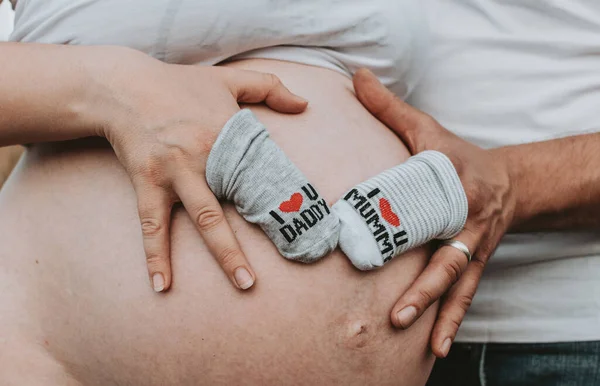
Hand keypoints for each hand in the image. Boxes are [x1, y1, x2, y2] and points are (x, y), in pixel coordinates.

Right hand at [88, 47, 307, 292]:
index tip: (302, 223)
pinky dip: (156, 256)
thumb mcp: (228, 78)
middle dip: (261, 233)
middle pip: (239, 203)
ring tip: (243, 285)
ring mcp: (175, 173)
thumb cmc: (179, 83)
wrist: (122, 86)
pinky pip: (152, 225)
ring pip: (204, 219)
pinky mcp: (147, 182)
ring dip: (224, 254)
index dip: (282, 198)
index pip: (263, 172)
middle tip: (281, 266)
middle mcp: (205, 158)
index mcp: (228, 134)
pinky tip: (161, 285)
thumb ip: (270, 86)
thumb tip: (304, 104)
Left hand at [353, 68, 516, 356]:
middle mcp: (467, 223)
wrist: (506, 181)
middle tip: (396, 313)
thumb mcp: (427, 129)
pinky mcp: (475, 264)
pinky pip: (466, 296)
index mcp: (452, 186)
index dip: (399, 223)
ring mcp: (474, 248)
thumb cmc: (457, 156)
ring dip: (438, 314)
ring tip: (418, 340)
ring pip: (457, 285)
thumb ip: (389, 108)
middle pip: (445, 259)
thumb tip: (356, 77)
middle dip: (423, 289)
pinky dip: (453, 322)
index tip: (368, 241)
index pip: (423, 206)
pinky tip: (438, 348)